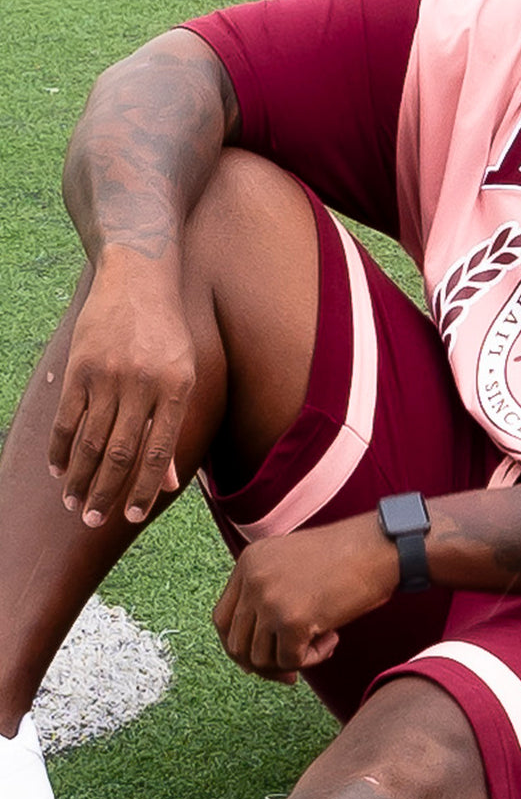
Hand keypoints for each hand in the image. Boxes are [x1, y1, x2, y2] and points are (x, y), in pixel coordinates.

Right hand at [48, 252, 194, 526]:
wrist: (139, 277)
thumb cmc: (169, 333)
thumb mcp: (185, 375)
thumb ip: (173, 428)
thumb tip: (168, 483)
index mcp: (176, 389)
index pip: (158, 452)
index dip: (143, 489)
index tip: (131, 518)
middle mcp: (142, 384)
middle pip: (119, 453)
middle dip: (105, 493)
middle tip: (93, 522)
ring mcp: (107, 375)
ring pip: (89, 441)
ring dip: (79, 478)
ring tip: (74, 504)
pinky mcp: (80, 367)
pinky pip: (67, 418)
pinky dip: (61, 449)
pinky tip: (58, 471)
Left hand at [212, 516, 398, 681]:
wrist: (382, 547)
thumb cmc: (348, 557)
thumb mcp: (293, 564)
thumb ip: (269, 594)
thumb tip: (254, 656)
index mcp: (249, 561)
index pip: (222, 619)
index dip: (240, 646)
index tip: (263, 658)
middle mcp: (253, 579)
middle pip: (236, 644)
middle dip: (263, 665)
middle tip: (291, 670)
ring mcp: (269, 600)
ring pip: (260, 659)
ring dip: (292, 661)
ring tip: (323, 641)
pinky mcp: (291, 620)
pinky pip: (291, 661)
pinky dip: (313, 660)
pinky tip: (334, 639)